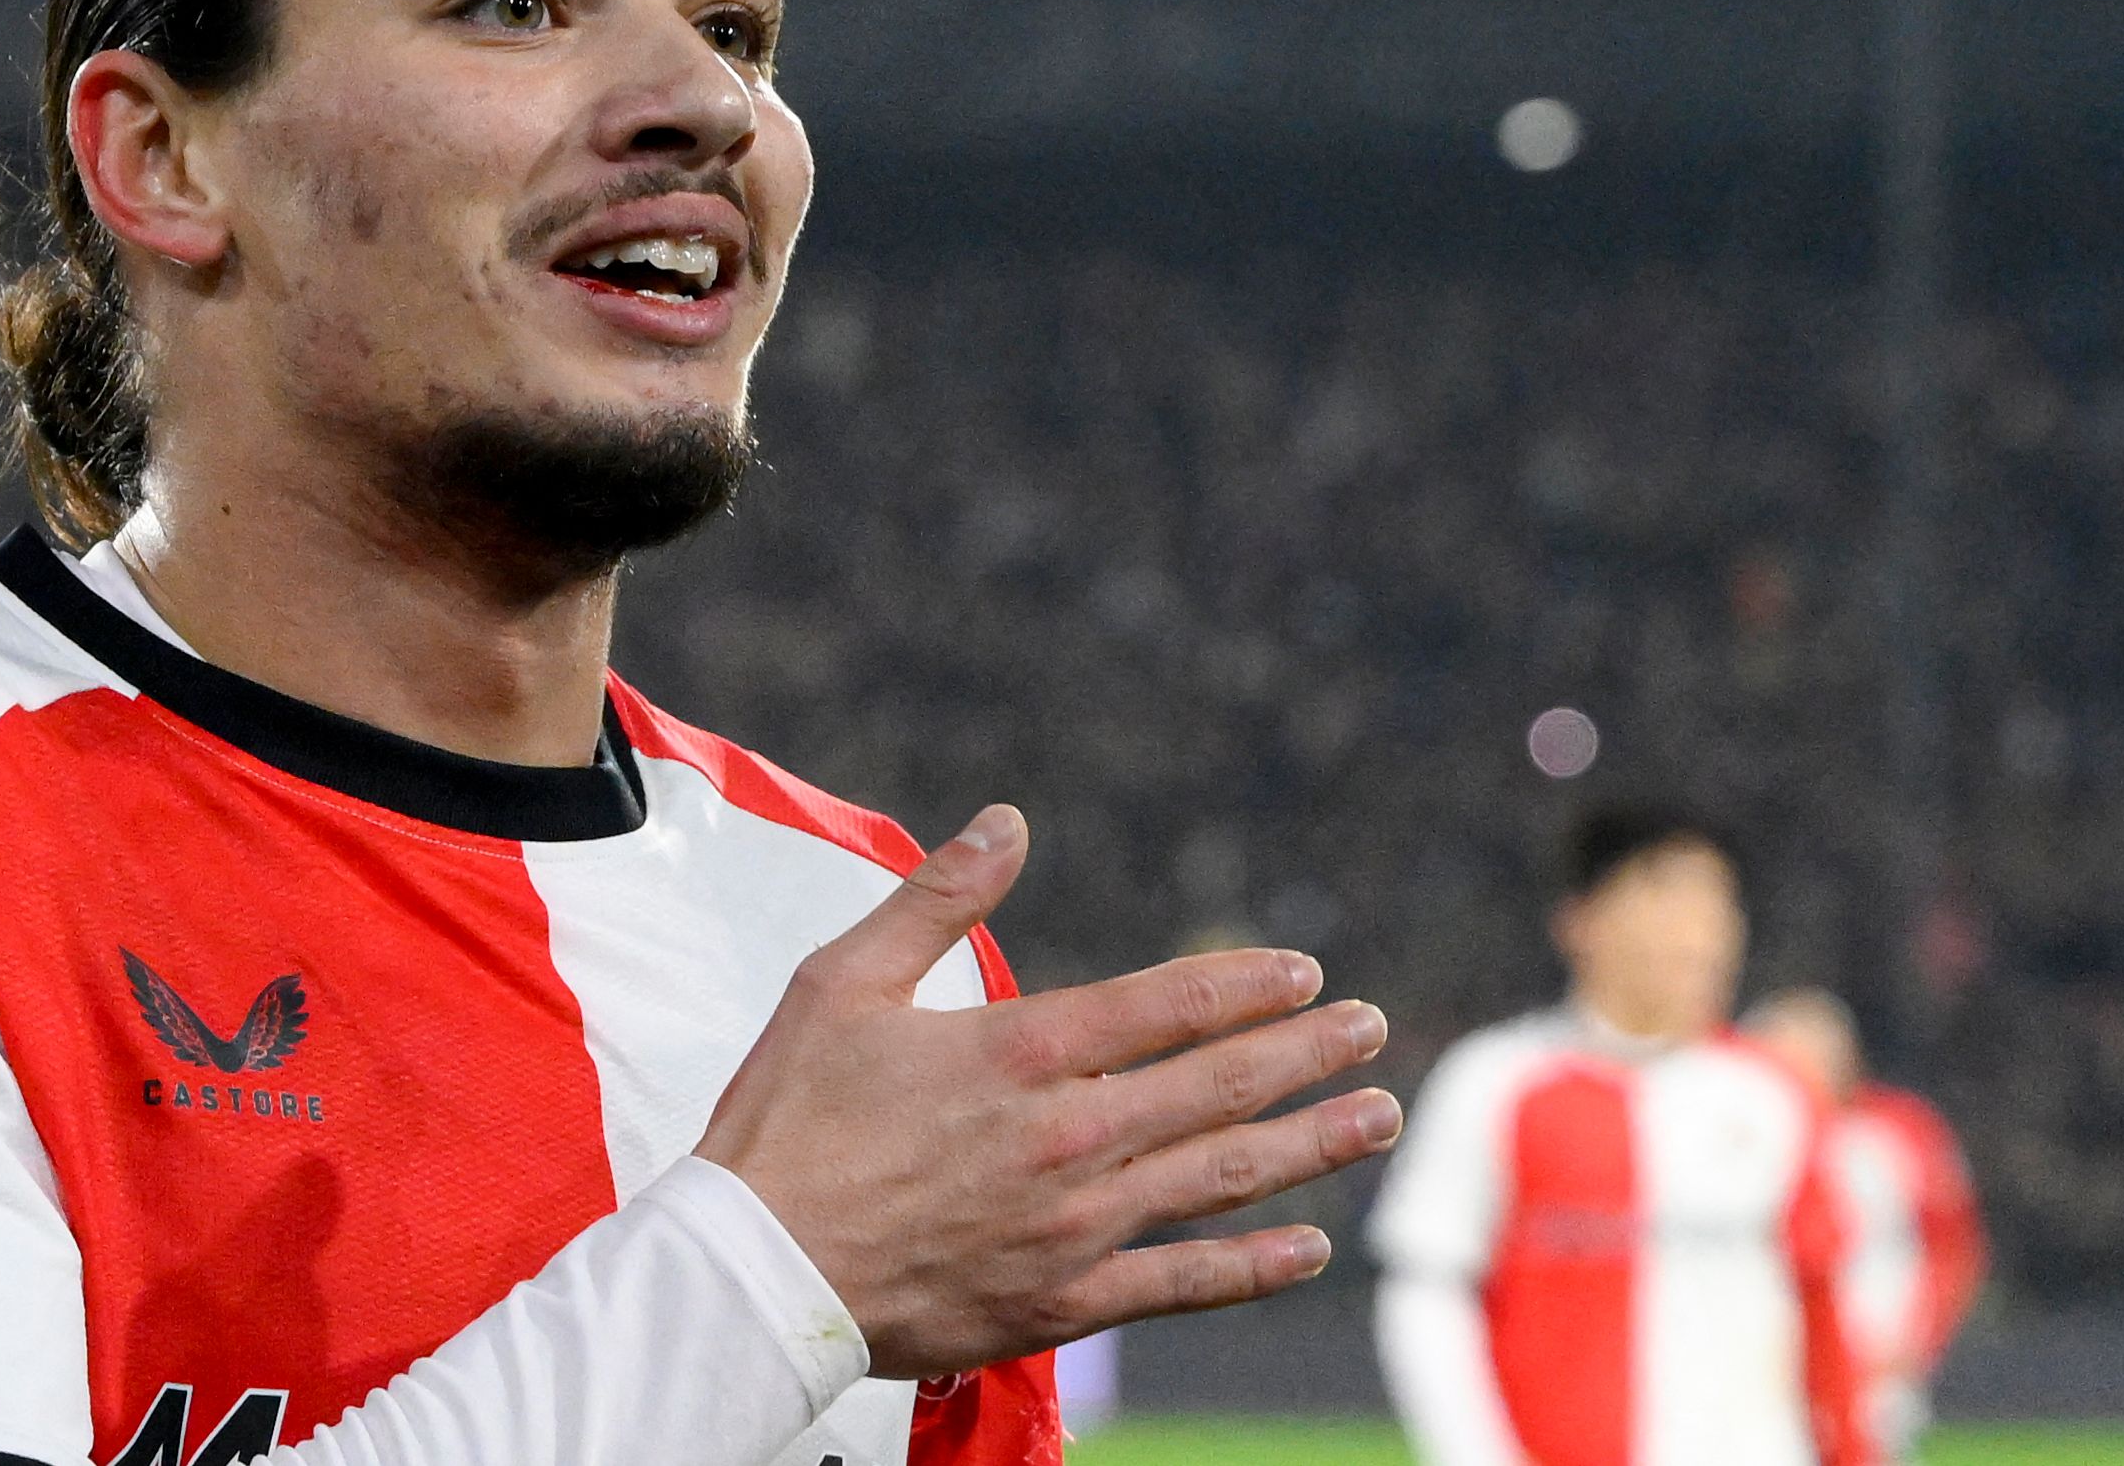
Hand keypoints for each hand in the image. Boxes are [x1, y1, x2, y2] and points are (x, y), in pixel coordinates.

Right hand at [695, 804, 1400, 1380]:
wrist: (747, 1274)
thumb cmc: (785, 1125)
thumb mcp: (843, 982)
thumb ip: (937, 900)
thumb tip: (1007, 820)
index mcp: (1021, 1052)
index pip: (1168, 1006)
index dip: (1245, 986)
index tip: (1303, 974)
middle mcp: (1069, 1136)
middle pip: (1219, 1085)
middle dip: (1307, 1054)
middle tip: (1370, 1032)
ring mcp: (1074, 1227)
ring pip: (1223, 1177)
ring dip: (1310, 1145)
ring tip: (1375, 1119)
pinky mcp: (1061, 1303)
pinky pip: (1182, 1285)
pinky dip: (1254, 1268)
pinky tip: (1309, 1250)